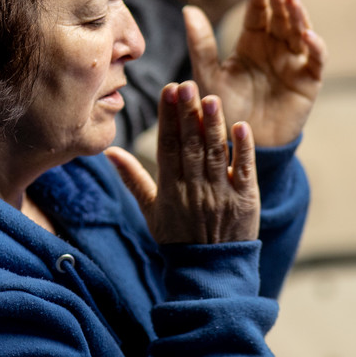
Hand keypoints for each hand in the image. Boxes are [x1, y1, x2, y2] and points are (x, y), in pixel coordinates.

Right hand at [106, 81, 259, 244]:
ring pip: (216, 155)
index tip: (169, 89)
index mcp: (169, 189)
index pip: (167, 146)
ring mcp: (220, 195)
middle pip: (190, 146)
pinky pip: (245, 172)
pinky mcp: (245, 201)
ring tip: (211, 98)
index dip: (168, 117)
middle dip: (188, 114)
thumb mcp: (150, 209)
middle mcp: (194, 189)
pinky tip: (241, 127)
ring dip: (214, 126)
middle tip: (187, 85)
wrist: (209, 271)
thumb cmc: (177, 237)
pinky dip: (244, 150)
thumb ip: (132, 177)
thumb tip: (110, 151)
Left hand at [186, 0, 324, 147]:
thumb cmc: (222, 110)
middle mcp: (274, 48)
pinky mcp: (308, 81)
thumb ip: (200, 45)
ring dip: (298, 14)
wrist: (241, 144)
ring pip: (300, 30)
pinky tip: (307, 35)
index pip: (257, 11)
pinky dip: (315, 46)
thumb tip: (187, 9)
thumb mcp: (208, 76)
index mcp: (251, 42)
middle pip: (280, 15)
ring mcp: (293, 62)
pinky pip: (316, 59)